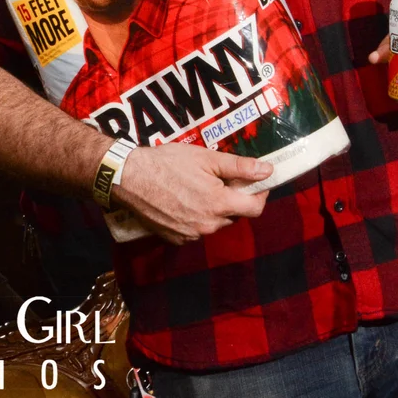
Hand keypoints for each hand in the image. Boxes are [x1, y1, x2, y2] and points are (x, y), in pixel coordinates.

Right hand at [110, 143, 273, 244]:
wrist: (129, 178)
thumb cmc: (168, 163)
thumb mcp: (207, 159)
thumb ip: (240, 167)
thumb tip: (268, 170)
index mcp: (219, 205)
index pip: (255, 208)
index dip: (260, 193)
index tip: (255, 181)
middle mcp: (208, 226)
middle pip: (235, 214)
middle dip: (234, 198)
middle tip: (222, 179)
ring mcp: (190, 235)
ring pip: (215, 222)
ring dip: (215, 208)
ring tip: (199, 187)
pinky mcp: (175, 239)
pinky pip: (196, 230)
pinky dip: (197, 217)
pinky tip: (185, 200)